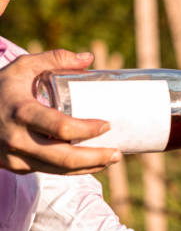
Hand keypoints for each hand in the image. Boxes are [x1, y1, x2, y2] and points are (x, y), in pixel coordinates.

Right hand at [0, 49, 120, 173]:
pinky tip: (91, 164)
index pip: (61, 128)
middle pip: (64, 158)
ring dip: (89, 168)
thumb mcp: (22, 68)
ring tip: (111, 159)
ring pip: (59, 170)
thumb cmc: (0, 88)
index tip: (107, 125)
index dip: (88, 130)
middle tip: (118, 153)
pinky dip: (73, 170)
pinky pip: (50, 172)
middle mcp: (17, 138)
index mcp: (21, 111)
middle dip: (96, 158)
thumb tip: (89, 58)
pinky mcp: (16, 166)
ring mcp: (15, 156)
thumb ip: (54, 59)